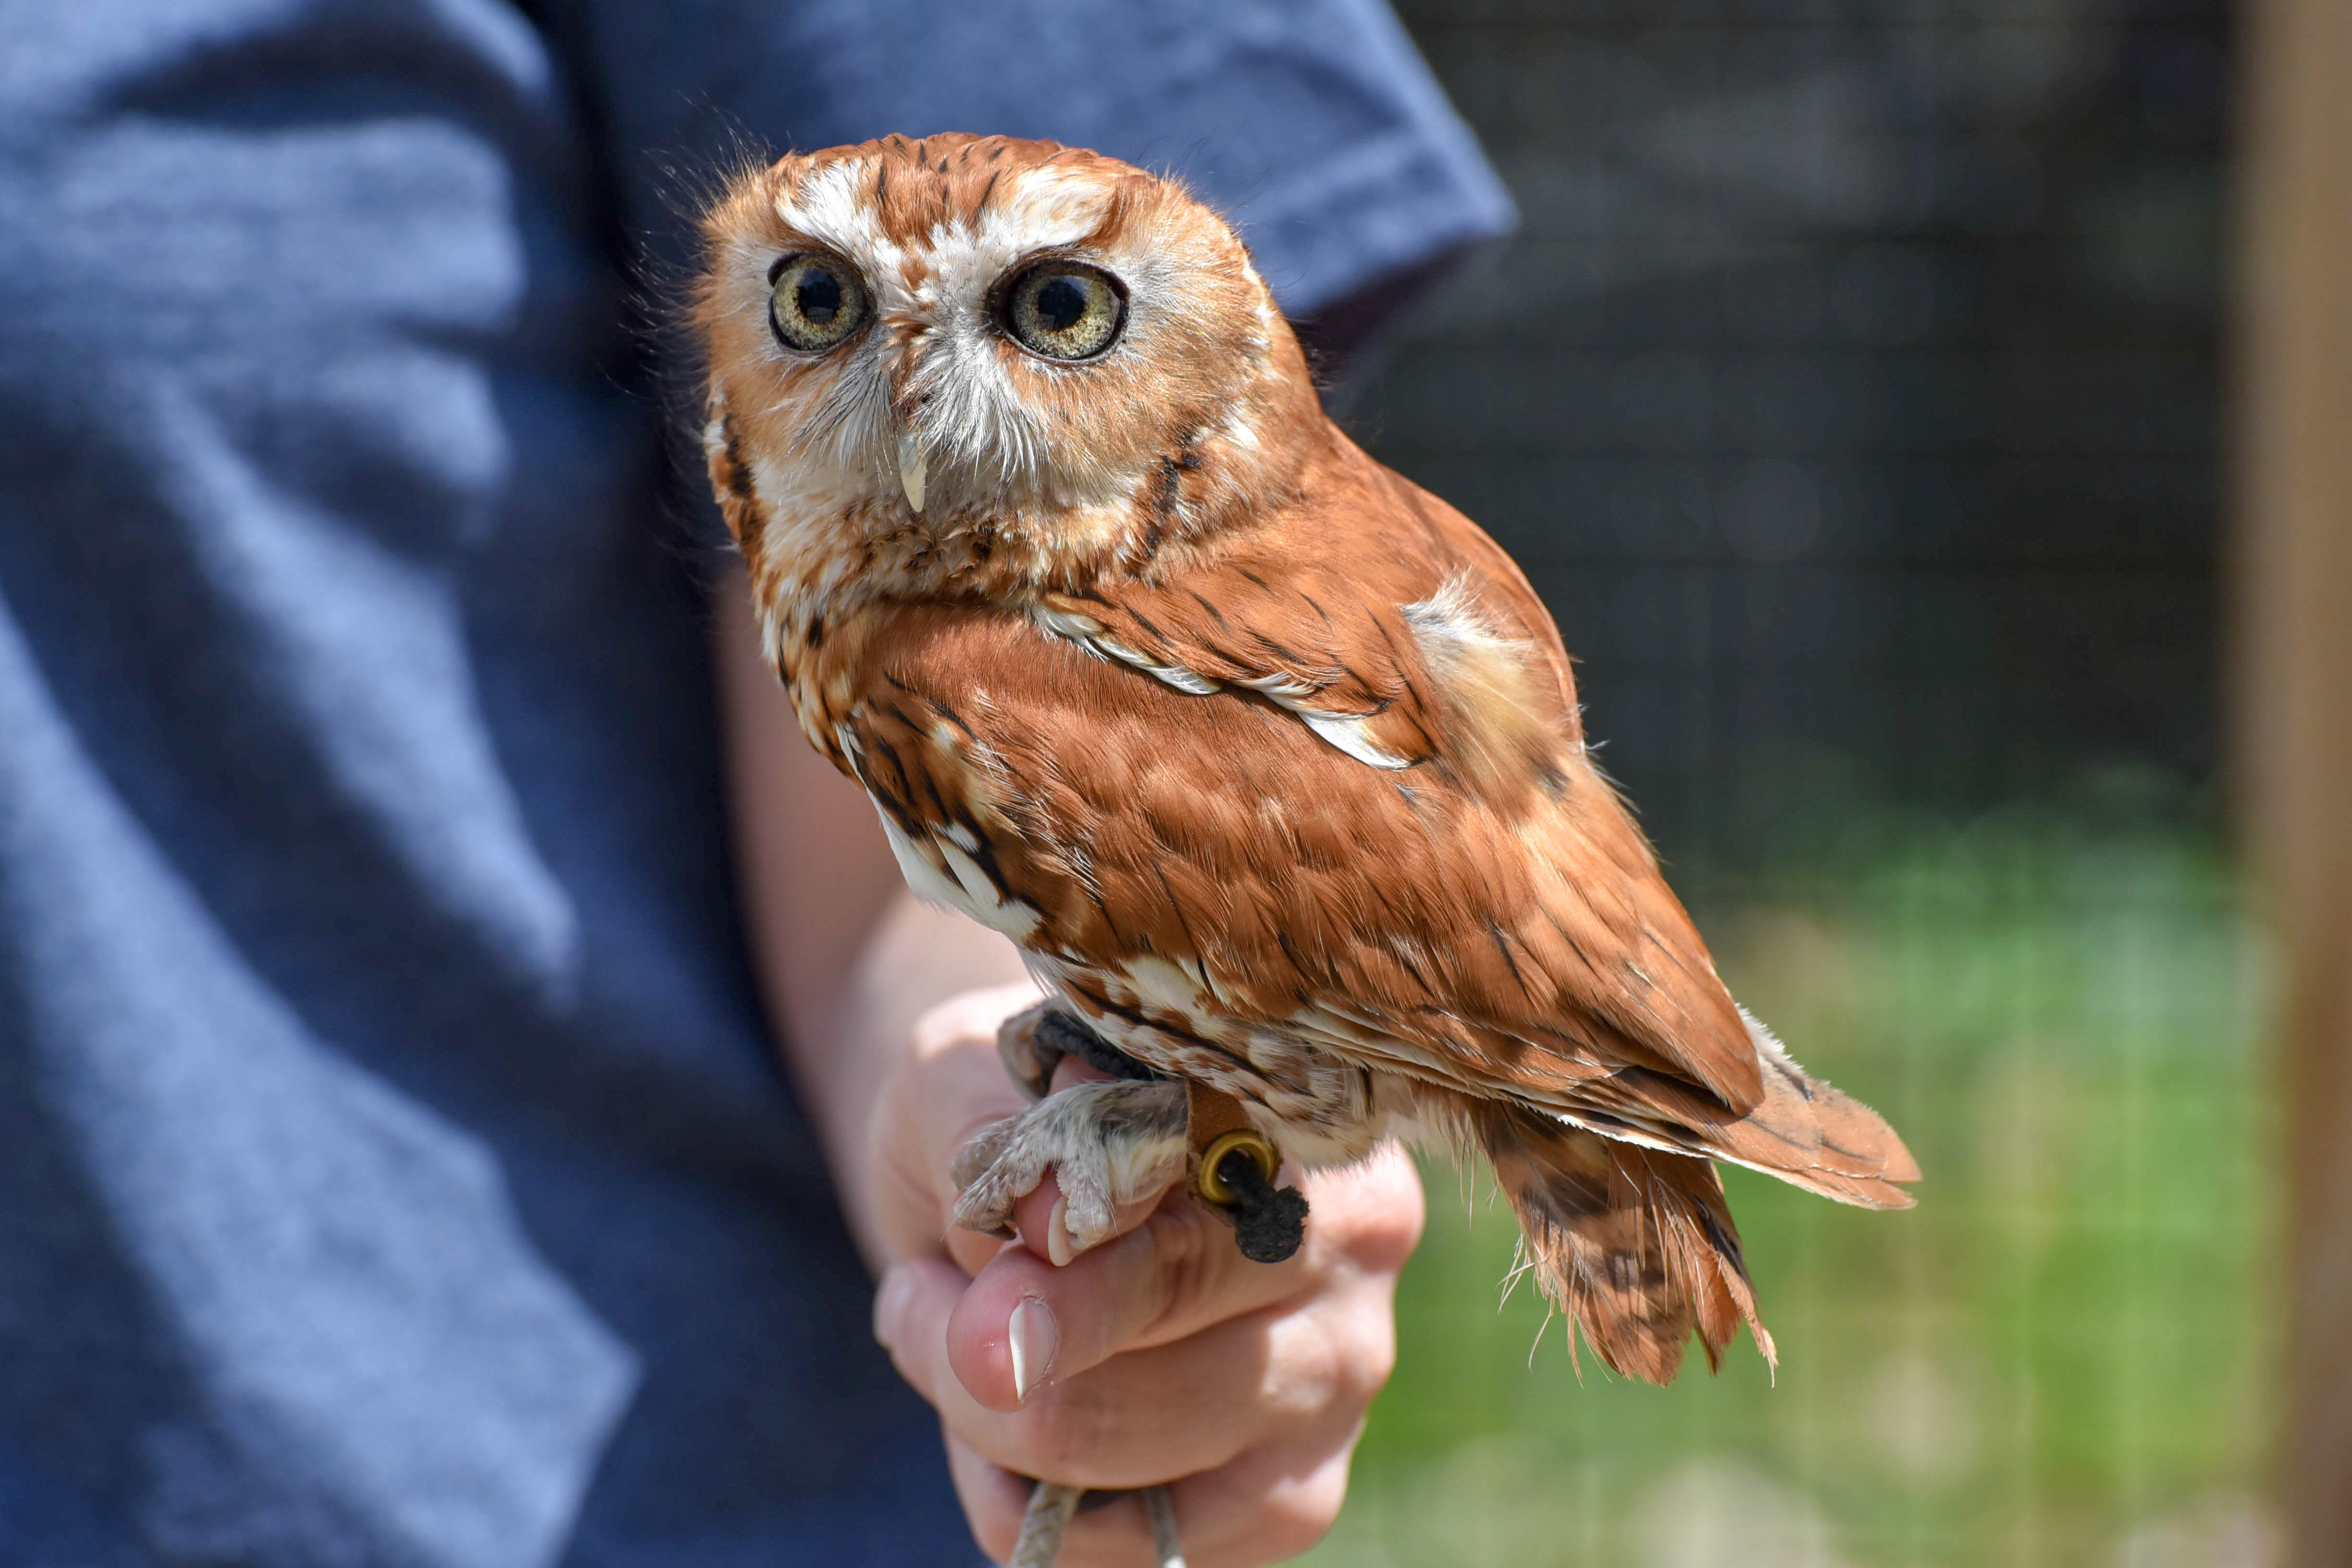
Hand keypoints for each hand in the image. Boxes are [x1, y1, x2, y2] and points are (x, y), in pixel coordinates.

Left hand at [866, 986, 1423, 1565]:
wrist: (1014, 1183)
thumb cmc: (1003, 1108)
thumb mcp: (971, 1075)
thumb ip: (1005, 1129)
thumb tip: (1046, 1217)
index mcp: (1305, 1127)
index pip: (1207, 1218)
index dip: (1091, 1262)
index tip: (991, 1287)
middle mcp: (1354, 1258)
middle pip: (1171, 1342)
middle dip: (1005, 1340)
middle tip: (917, 1300)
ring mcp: (1333, 1393)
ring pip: (1127, 1449)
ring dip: (992, 1413)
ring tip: (953, 1335)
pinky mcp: (1285, 1503)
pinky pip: (1112, 1540)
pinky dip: (1018, 1493)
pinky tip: (1006, 1416)